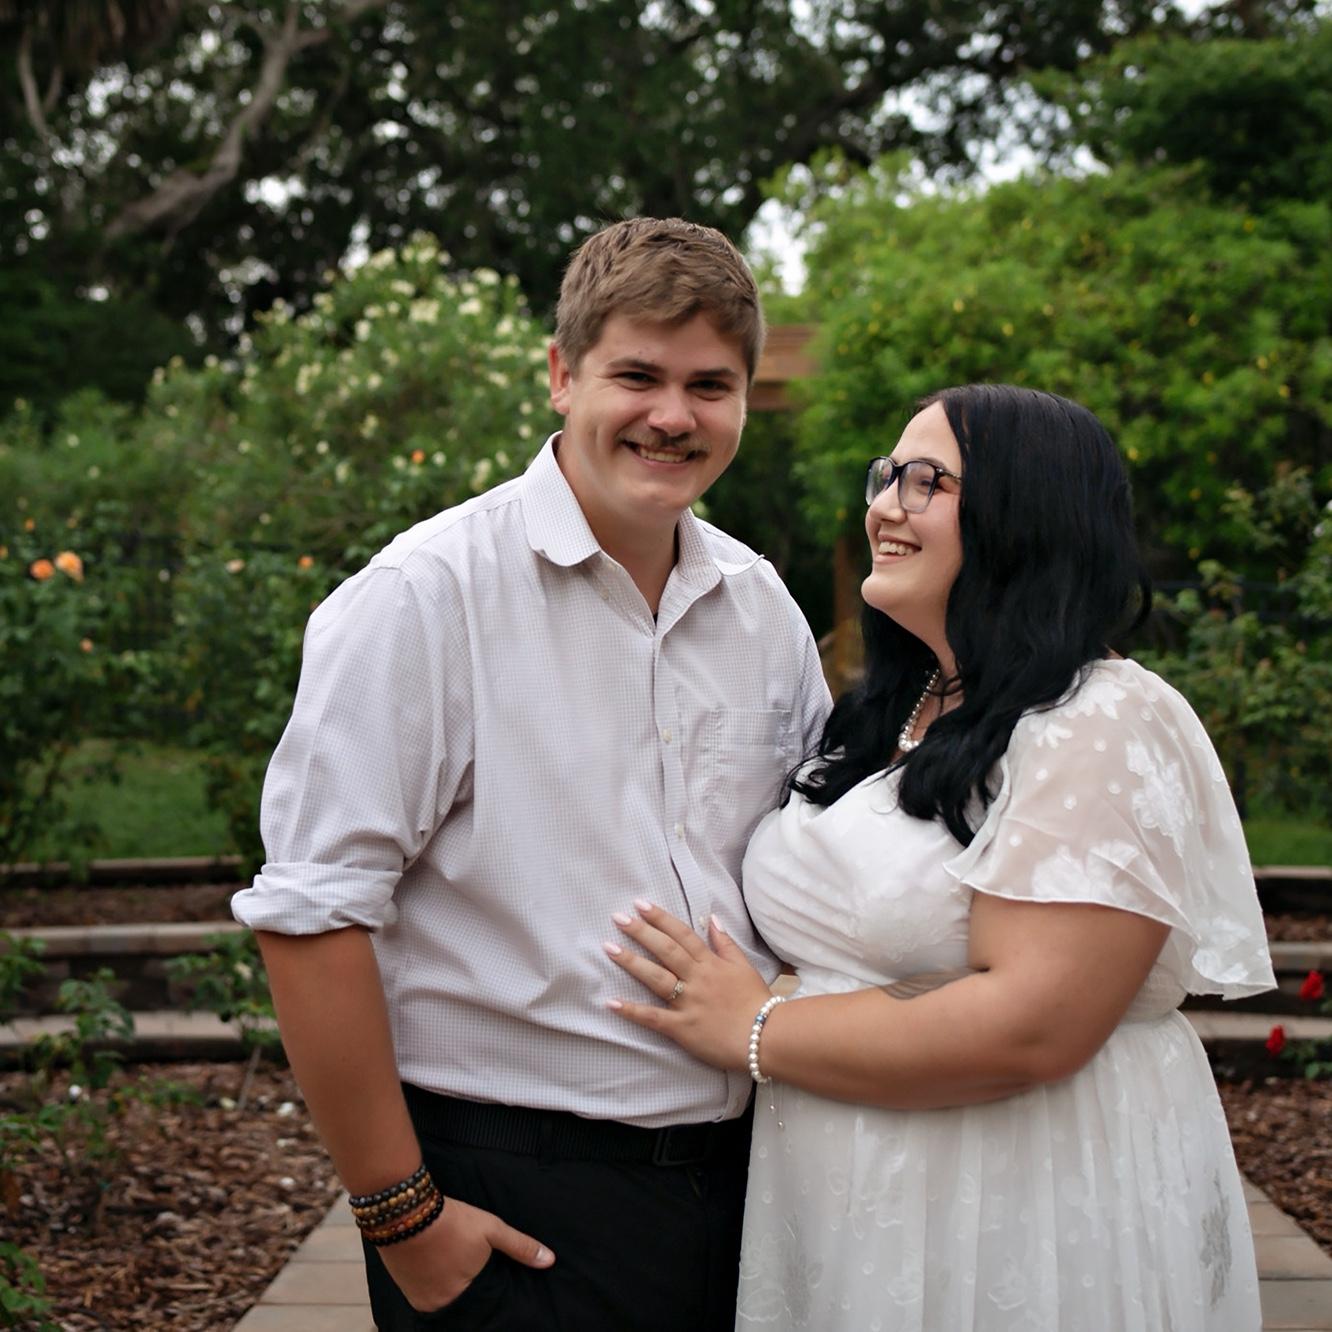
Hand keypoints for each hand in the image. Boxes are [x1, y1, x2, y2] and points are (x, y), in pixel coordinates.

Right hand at [379, 1195, 553, 1313]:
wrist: (406, 1212)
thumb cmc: (453, 1220)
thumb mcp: (492, 1229)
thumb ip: (520, 1247)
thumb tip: (549, 1261)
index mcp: (467, 1294)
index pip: (484, 1306)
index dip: (488, 1295)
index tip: (490, 1284)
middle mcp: (443, 1304)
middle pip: (463, 1305)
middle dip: (469, 1294)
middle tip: (470, 1274)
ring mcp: (422, 1300)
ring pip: (443, 1302)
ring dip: (450, 1291)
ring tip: (454, 1271)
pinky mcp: (405, 1291)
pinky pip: (425, 1298)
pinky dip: (433, 1288)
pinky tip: (437, 1270)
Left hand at [604, 901, 773, 1071]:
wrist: (766, 1036)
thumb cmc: (756, 1001)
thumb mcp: (744, 966)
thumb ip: (725, 943)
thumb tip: (712, 919)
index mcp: (710, 963)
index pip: (682, 934)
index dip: (660, 918)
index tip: (641, 905)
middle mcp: (697, 978)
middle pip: (665, 951)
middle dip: (641, 932)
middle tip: (618, 918)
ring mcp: (688, 1003)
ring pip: (656, 978)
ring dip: (631, 962)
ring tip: (609, 948)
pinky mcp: (683, 1028)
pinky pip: (654, 1018)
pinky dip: (633, 1011)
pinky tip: (612, 1002)